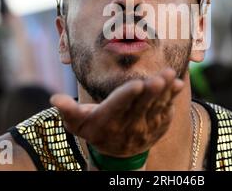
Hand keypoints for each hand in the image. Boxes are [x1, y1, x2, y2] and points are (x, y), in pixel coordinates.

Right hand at [50, 68, 183, 157]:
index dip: (127, 96)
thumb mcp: (77, 124)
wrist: (117, 155)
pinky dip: (173, 99)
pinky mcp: (158, 127)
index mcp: (108, 121)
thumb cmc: (95, 130)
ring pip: (156, 107)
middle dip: (151, 91)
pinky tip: (177, 84)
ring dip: (165, 92)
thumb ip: (68, 110)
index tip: (137, 84)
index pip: (118, 106)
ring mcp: (145, 128)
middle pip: (141, 105)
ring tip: (171, 76)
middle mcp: (128, 126)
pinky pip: (166, 111)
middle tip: (160, 77)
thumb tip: (54, 98)